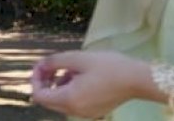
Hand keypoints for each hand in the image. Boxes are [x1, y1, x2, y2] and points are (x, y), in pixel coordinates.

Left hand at [29, 50, 156, 117]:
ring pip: (61, 102)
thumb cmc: (108, 66)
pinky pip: (74, 103)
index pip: (39, 95)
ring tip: (72, 68)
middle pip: (49, 100)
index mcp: (69, 99)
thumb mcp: (78, 58)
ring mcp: (86, 114)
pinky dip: (71, 91)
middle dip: (46, 82)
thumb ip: (55, 61)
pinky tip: (82, 77)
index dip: (35, 79)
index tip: (41, 65)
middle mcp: (75, 111)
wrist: (137, 79)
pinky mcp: (95, 112)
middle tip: (52, 65)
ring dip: (60, 85)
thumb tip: (41, 65)